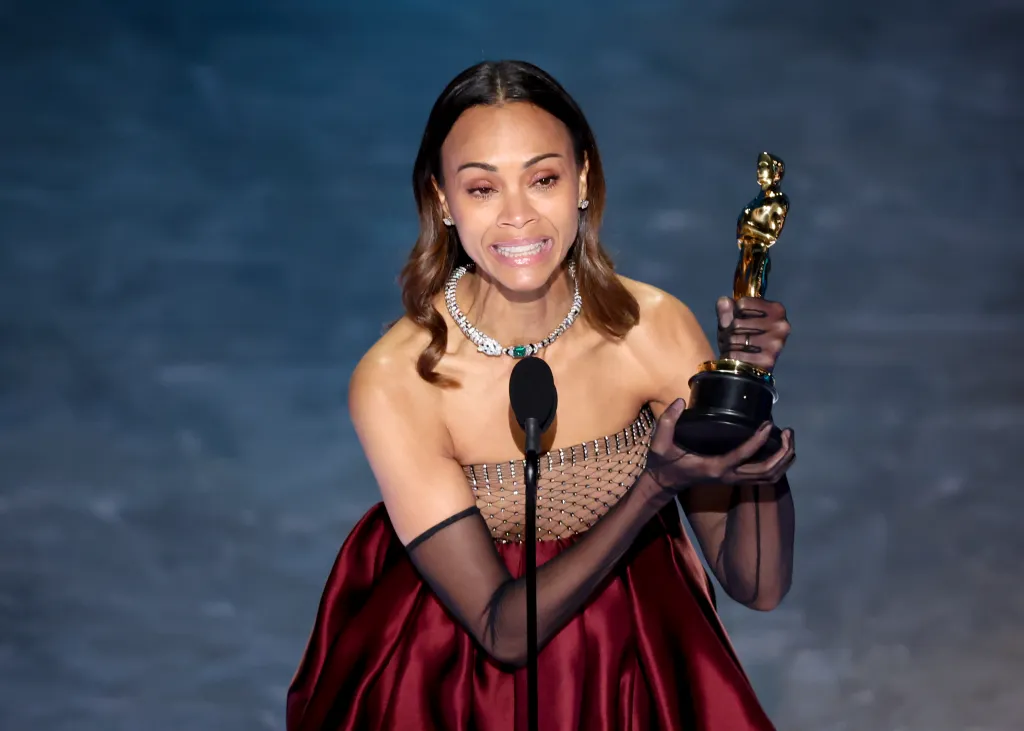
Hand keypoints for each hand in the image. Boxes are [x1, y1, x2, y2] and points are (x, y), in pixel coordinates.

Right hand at [644, 399, 795, 491]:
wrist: (664, 483)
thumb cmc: (662, 462)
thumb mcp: (659, 443)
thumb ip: (667, 421)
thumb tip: (680, 401)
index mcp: (713, 468)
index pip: (743, 456)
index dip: (758, 440)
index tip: (768, 424)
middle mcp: (728, 477)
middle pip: (767, 472)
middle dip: (782, 452)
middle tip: (787, 431)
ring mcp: (733, 480)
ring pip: (770, 477)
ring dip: (784, 459)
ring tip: (788, 438)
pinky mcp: (735, 479)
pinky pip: (765, 477)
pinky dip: (778, 464)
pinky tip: (779, 447)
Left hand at [716, 297, 789, 371]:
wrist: (749, 367)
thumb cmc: (742, 339)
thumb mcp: (732, 320)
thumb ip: (726, 309)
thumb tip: (724, 301)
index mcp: (776, 310)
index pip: (742, 303)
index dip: (734, 312)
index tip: (738, 319)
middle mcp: (781, 325)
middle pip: (737, 322)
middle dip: (728, 331)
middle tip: (731, 337)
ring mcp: (775, 343)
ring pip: (735, 338)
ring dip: (728, 344)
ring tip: (733, 347)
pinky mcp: (768, 360)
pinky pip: (736, 354)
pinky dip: (731, 356)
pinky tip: (736, 357)